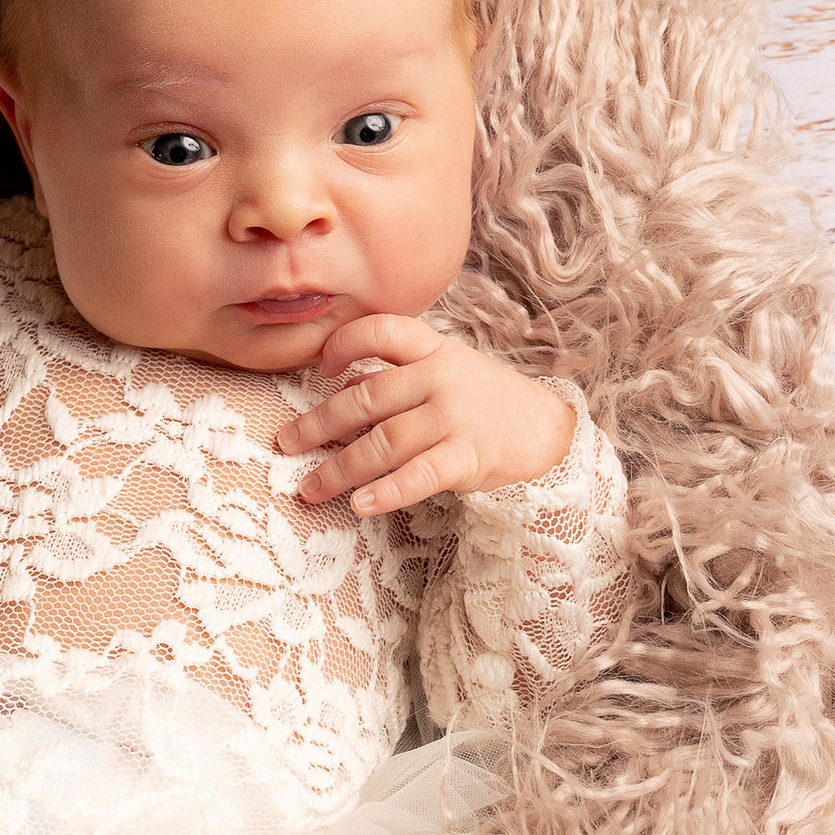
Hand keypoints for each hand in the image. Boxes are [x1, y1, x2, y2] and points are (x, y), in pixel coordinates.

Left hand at [274, 311, 575, 513]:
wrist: (549, 432)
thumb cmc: (486, 403)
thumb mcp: (446, 373)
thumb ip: (398, 376)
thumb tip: (339, 388)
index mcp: (434, 350)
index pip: (381, 330)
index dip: (344, 344)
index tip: (319, 369)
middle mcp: (440, 378)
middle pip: (366, 398)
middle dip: (318, 423)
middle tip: (285, 444)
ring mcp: (454, 417)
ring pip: (383, 441)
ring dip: (339, 468)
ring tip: (309, 490)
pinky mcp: (468, 456)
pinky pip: (419, 475)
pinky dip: (387, 491)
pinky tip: (360, 505)